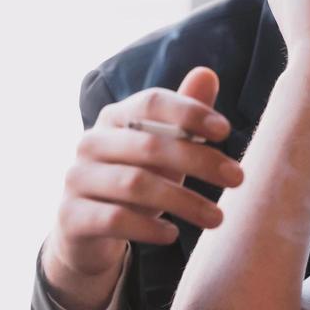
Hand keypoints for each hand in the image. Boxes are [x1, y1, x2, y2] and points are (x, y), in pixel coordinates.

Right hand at [41, 66, 242, 309]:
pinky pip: (114, 219)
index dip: (189, 112)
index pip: (151, 102)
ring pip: (135, 184)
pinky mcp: (71, 216)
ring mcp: (76, 179)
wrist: (87, 231)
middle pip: (150, 145)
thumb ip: (184, 116)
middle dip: (199, 161)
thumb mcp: (164, 148)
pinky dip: (148, 227)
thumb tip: (208, 74)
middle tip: (238, 178)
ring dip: (184, 201)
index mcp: (114, 117)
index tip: (225, 131)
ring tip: (218, 218)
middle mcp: (90, 142)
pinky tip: (173, 234)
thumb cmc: (135, 178)